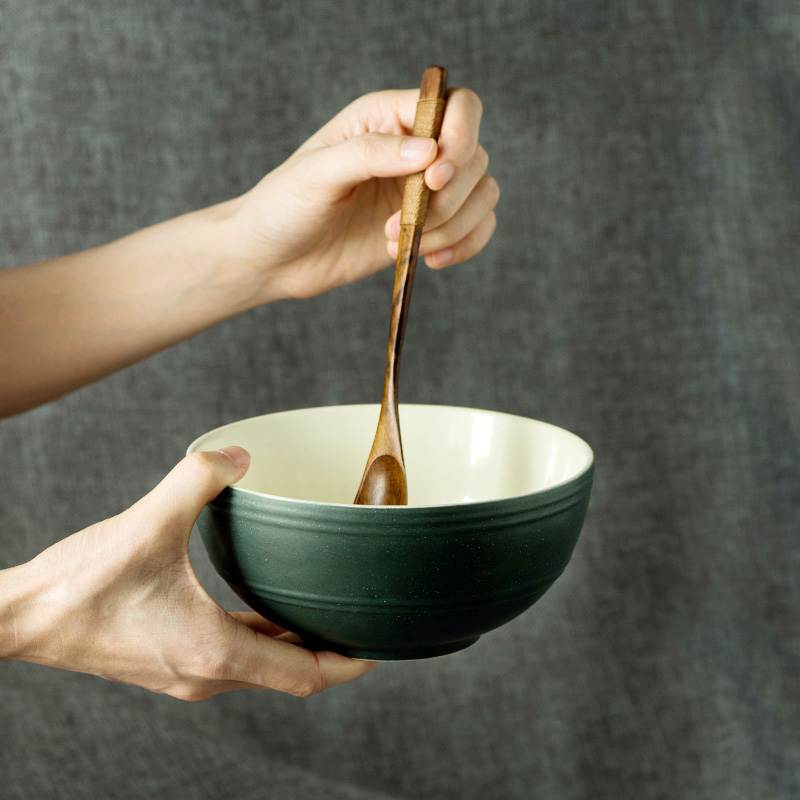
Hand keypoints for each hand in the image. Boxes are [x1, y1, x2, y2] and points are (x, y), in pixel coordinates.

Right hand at [2, 448, 374, 699]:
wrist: (23, 618)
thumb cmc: (81, 583)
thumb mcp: (149, 521)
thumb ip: (199, 478)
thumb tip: (239, 457)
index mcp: (214, 651)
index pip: (305, 674)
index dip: (349, 662)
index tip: (379, 645)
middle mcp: (207, 673)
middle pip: (291, 673)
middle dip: (331, 650)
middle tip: (362, 619)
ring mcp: (187, 672)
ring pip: (263, 666)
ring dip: (295, 644)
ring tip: (324, 611)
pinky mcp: (171, 661)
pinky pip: (235, 654)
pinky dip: (262, 636)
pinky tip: (266, 607)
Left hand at [227, 86, 497, 300]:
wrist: (272, 259)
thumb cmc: (284, 207)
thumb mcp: (317, 174)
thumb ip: (370, 154)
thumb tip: (428, 151)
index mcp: (386, 118)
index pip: (455, 106)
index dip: (459, 138)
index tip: (434, 178)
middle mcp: (413, 149)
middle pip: (475, 155)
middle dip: (451, 196)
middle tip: (404, 221)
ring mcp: (423, 191)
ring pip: (482, 193)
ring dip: (455, 225)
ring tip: (406, 244)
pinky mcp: (427, 228)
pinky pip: (475, 227)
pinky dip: (465, 245)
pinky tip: (431, 259)